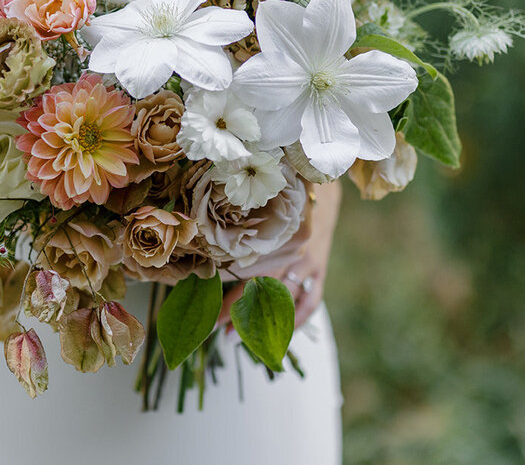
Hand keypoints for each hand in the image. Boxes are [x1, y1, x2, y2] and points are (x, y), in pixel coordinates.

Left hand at [217, 180, 340, 329]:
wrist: (321, 187)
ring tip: (235, 337)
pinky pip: (310, 301)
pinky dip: (296, 321)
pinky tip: (279, 336)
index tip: (203, 299)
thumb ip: (239, 225)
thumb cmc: (279, 193)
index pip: (245, 264)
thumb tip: (203, 247)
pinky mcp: (320, 270)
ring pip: (282, 298)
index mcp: (275, 230)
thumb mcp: (260, 203)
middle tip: (212, 326)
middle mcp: (293, 248)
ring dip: (259, 320)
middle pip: (260, 285)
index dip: (222, 284)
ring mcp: (309, 262)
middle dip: (234, 308)